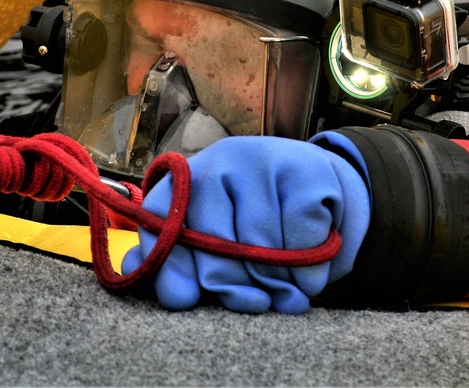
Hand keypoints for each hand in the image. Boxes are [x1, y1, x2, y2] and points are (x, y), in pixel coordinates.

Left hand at [121, 135, 368, 313]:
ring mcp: (265, 162)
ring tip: (284, 296)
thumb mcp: (210, 233)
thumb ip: (177, 258)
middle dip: (232, 287)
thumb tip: (155, 283)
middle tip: (249, 305)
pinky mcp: (308, 171)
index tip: (185, 299)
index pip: (164, 223)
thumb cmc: (249, 217)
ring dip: (277, 283)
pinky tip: (308, 276)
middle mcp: (220, 162)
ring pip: (264, 246)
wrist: (314, 181)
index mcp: (185, 180)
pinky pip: (304, 238)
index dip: (172, 267)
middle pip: (216, 243)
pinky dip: (309, 270)